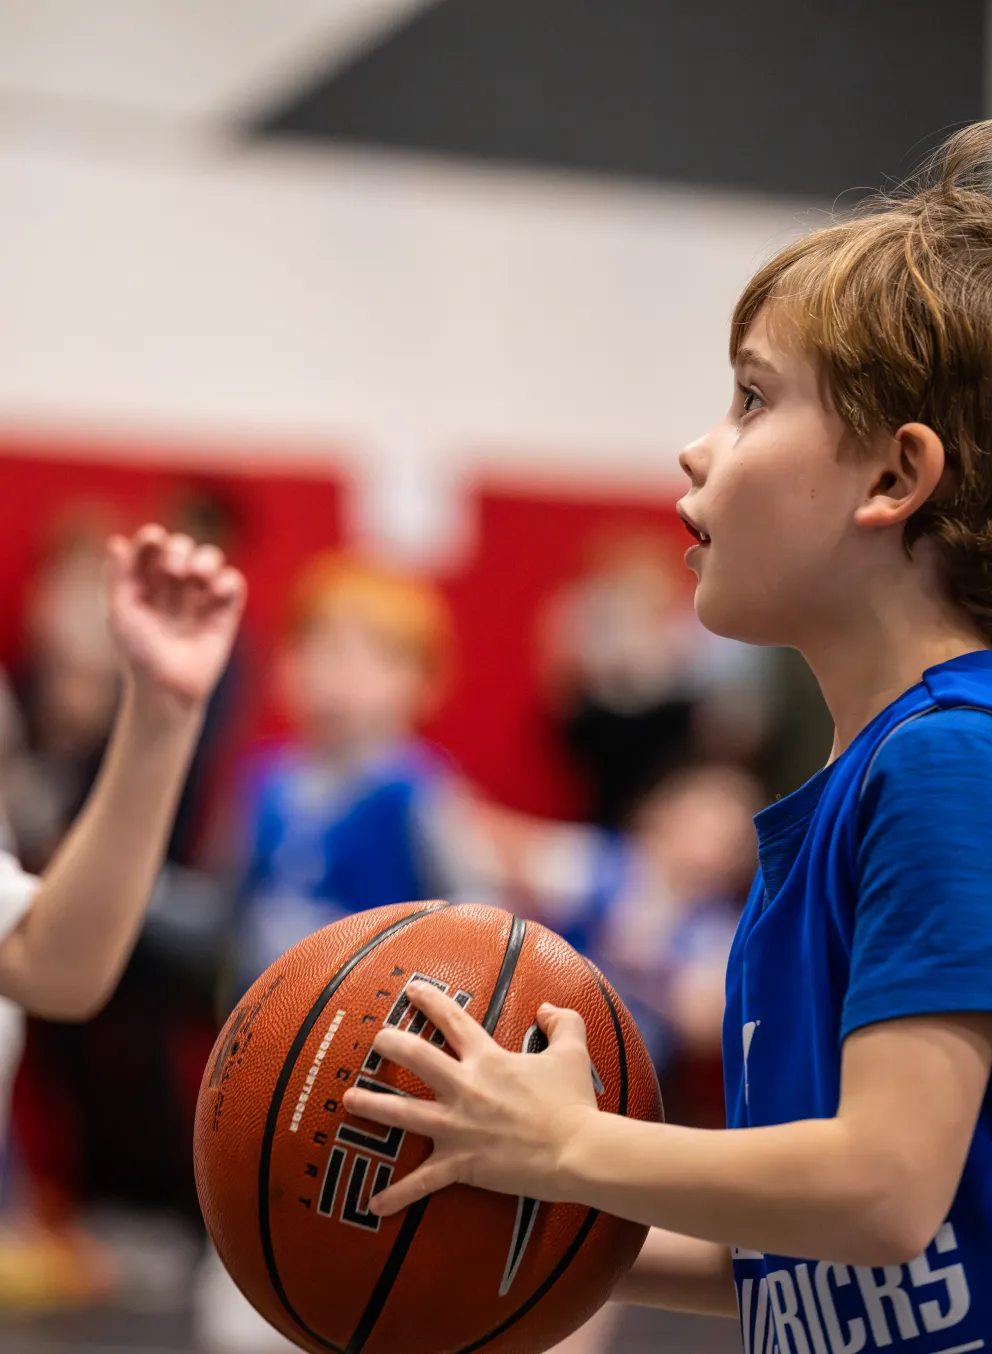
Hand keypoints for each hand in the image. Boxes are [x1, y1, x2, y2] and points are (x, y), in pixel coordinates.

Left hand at [106, 525, 245, 719]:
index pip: (151, 547)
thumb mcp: (121, 614)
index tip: (153, 537)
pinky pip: (233, 581)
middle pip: (182, 546)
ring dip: (206, 558)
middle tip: (173, 571)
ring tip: (197, 576)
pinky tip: (214, 594)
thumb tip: (117, 541)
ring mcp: (201, 597)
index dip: (152, 538)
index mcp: (145, 583)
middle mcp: (174, 586)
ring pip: (211, 557)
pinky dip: (226, 580)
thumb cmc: (139, 655)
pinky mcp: (225, 612)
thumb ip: (118, 577)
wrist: (169, 689)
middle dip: (179, 550)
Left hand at [341, 981, 599, 1215]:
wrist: (578, 1150)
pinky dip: (398, 1195)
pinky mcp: (462, 1163)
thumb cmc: (574, 1102)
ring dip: (373, 1106)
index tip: (411, 989)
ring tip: (348, 1101)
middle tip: (374, 1039)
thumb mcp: (572, 1052)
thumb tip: (548, 1007)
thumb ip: (563, 1022)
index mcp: (488, 1059)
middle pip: (417, 1057)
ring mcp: (458, 1127)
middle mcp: (465, 1087)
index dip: (430, 1001)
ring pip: (404, 1113)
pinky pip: (423, 1182)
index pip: (453, 1020)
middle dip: (390, 1044)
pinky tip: (373, 1204)